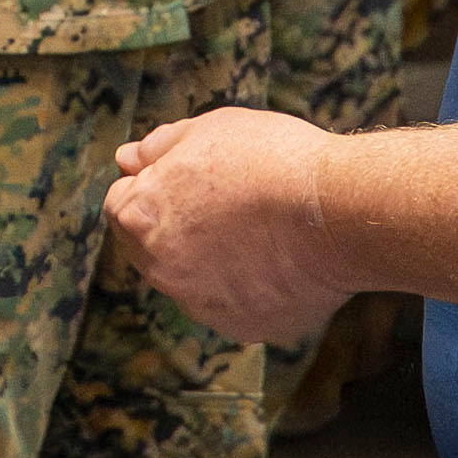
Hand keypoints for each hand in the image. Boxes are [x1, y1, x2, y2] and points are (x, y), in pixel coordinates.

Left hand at [108, 106, 348, 344]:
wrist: (337, 213)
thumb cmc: (273, 161)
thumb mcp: (209, 128)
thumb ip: (159, 147)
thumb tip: (129, 158)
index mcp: (141, 218)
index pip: (120, 203)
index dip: (154, 184)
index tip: (192, 176)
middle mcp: (161, 270)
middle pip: (153, 246)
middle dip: (179, 225)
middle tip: (230, 201)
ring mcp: (201, 305)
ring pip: (194, 279)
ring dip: (212, 260)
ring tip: (262, 230)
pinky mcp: (242, 328)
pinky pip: (235, 304)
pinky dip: (249, 287)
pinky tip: (280, 260)